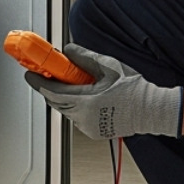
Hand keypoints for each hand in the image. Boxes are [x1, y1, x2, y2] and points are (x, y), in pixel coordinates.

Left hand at [24, 44, 182, 139]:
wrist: (152, 111)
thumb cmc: (135, 91)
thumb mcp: (109, 67)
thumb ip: (85, 58)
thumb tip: (68, 51)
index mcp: (86, 102)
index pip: (53, 92)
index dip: (39, 82)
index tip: (30, 73)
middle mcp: (84, 118)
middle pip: (57, 102)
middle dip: (51, 88)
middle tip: (49, 74)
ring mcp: (88, 127)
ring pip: (67, 110)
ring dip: (65, 97)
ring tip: (73, 83)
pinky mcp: (94, 132)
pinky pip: (77, 118)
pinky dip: (75, 106)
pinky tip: (86, 96)